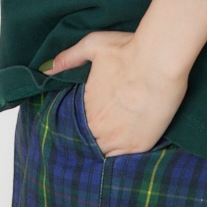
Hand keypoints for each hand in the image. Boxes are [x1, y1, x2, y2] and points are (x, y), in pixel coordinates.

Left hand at [42, 30, 187, 156]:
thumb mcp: (93, 45)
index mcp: (84, 105)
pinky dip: (121, 161)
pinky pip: (122, 162)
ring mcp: (117, 139)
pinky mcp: (137, 146)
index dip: (79, 124)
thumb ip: (69, 58)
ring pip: (103, 155)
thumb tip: (46, 69)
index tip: (88, 121)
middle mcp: (96, 127)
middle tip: (100, 134)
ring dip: (105, 151)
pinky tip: (122, 159)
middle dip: (91, 139)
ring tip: (109, 149)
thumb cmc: (128, 50)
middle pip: (87, 142)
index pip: (74, 124)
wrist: (159, 60)